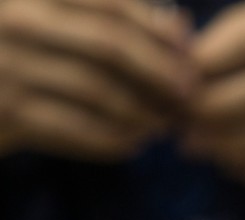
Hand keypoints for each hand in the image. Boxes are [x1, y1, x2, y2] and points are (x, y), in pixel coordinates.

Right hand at [0, 0, 192, 159]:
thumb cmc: (14, 55)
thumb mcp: (47, 21)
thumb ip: (105, 17)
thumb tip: (178, 24)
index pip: (109, 4)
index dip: (156, 29)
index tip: (190, 53)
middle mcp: (15, 22)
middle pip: (110, 46)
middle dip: (160, 72)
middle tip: (189, 94)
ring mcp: (7, 68)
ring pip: (99, 92)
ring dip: (142, 112)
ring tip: (163, 123)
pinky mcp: (7, 114)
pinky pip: (77, 130)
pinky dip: (113, 139)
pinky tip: (132, 144)